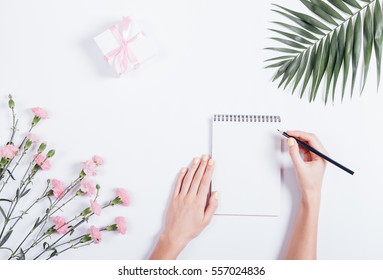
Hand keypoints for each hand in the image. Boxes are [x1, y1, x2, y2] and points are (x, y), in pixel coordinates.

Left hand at [149, 155, 217, 259]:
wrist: (175, 234)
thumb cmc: (190, 229)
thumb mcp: (206, 220)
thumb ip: (212, 206)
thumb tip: (216, 194)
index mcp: (199, 202)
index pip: (205, 182)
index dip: (209, 170)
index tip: (211, 163)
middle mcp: (189, 197)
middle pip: (197, 177)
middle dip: (202, 165)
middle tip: (206, 157)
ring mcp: (181, 196)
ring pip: (188, 178)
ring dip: (193, 168)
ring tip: (197, 159)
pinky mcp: (174, 198)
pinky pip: (178, 184)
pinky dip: (181, 176)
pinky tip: (184, 169)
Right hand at [285, 130, 326, 259]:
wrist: (310, 193)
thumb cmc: (309, 183)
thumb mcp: (299, 167)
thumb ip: (294, 153)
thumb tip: (291, 141)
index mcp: (322, 156)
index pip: (311, 139)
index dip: (300, 134)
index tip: (290, 133)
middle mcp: (321, 154)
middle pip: (310, 139)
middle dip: (299, 135)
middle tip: (288, 133)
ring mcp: (317, 156)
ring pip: (307, 142)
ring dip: (298, 139)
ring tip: (289, 138)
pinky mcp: (312, 158)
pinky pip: (305, 148)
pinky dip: (299, 145)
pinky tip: (293, 145)